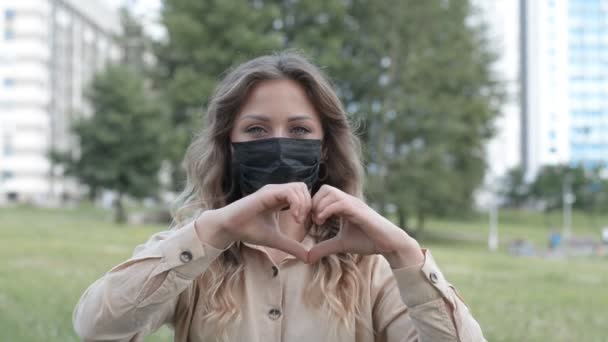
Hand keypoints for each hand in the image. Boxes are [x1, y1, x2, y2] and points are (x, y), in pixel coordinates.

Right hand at [197, 182, 311, 262]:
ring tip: (298, 221)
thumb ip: (292, 246)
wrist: (229, 228)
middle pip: (303, 188)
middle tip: (304, 222)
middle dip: (309, 204)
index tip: (307, 224)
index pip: (302, 194)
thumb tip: (309, 258)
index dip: (309, 207)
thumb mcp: (276, 240)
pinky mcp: (267, 193)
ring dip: (304, 204)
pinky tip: (294, 218)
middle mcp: (277, 192)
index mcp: (279, 199)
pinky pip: (289, 191)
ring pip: (299, 187)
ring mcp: (272, 190)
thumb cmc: (249, 231)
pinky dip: (297, 203)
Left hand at [308, 185, 423, 267]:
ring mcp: (354, 204)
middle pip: (324, 189)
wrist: (389, 244)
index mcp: (344, 205)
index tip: (310, 221)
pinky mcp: (359, 210)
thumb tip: (307, 257)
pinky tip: (323, 222)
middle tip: (313, 220)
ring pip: (329, 192)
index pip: (323, 194)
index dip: (313, 205)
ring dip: (319, 206)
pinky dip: (326, 210)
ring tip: (318, 221)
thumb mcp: (341, 244)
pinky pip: (339, 202)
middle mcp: (349, 200)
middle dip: (314, 203)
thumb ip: (324, 248)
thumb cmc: (368, 241)